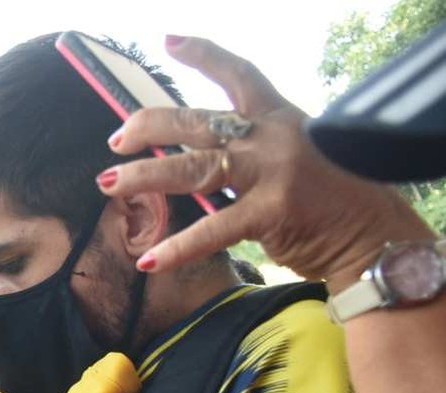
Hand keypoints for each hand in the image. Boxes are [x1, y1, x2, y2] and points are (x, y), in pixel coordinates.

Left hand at [102, 36, 429, 283]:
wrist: (375, 234)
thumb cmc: (331, 201)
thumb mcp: (293, 159)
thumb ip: (250, 155)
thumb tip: (199, 163)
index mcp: (280, 118)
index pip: (239, 76)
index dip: (203, 55)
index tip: (169, 41)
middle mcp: (273, 136)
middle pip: (197, 121)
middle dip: (149, 127)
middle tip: (116, 139)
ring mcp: (272, 171)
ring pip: (193, 166)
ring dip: (144, 176)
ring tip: (107, 184)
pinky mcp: (272, 210)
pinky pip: (213, 228)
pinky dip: (178, 246)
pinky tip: (149, 260)